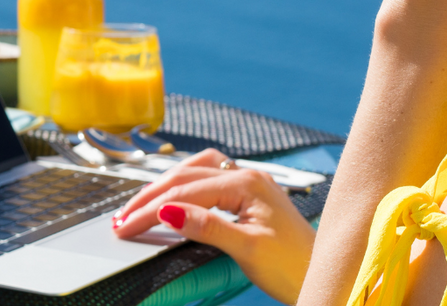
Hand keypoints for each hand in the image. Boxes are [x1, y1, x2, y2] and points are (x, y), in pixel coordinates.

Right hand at [112, 149, 315, 304]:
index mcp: (247, 183)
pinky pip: (209, 179)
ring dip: (166, 184)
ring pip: (196, 170)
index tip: (125, 227)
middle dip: (150, 196)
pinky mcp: (250, 196)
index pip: (185, 192)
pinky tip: (176, 196)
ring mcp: (250, 183)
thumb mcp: (247, 248)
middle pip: (186, 175)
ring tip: (141, 204)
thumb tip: (169, 211)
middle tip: (122, 218)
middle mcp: (248, 176)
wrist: (324, 274)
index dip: (150, 209)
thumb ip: (207, 227)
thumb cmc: (294, 266)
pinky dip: (185, 186)